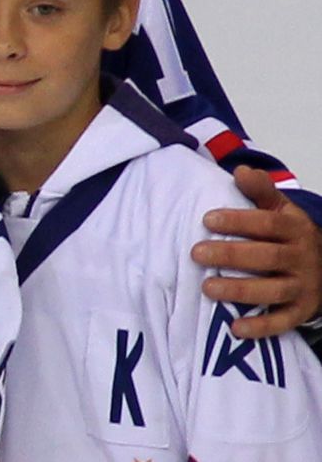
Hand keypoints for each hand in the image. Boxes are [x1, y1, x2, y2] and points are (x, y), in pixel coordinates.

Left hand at [192, 166, 321, 337]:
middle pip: (268, 257)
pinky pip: (283, 322)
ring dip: (240, 291)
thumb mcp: (281, 208)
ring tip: (206, 287)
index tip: (207, 219)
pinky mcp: (301, 311)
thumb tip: (241, 171)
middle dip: (231, 255)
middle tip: (196, 253)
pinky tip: (236, 328)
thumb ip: (261, 190)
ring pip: (273, 290)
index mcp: (295, 229)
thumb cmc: (289, 234)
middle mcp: (302, 258)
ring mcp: (303, 287)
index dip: (238, 221)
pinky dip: (261, 327)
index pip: (268, 223)